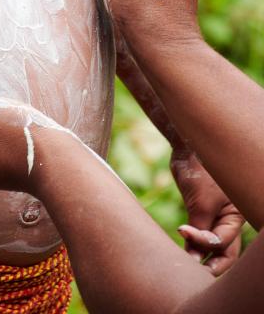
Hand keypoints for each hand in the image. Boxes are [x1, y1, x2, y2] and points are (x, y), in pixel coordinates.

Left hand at [171, 149, 243, 275]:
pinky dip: (192, 241)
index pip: (224, 243)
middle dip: (212, 265)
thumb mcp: (201, 203)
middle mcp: (229, 219)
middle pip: (226, 252)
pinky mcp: (201, 211)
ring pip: (213, 245)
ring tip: (186, 264)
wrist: (187, 146)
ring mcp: (216, 216)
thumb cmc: (199, 171)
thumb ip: (199, 231)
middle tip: (196, 275)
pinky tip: (183, 247)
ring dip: (200, 254)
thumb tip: (193, 258)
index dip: (205, 243)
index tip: (183, 231)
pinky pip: (200, 233)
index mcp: (237, 216)